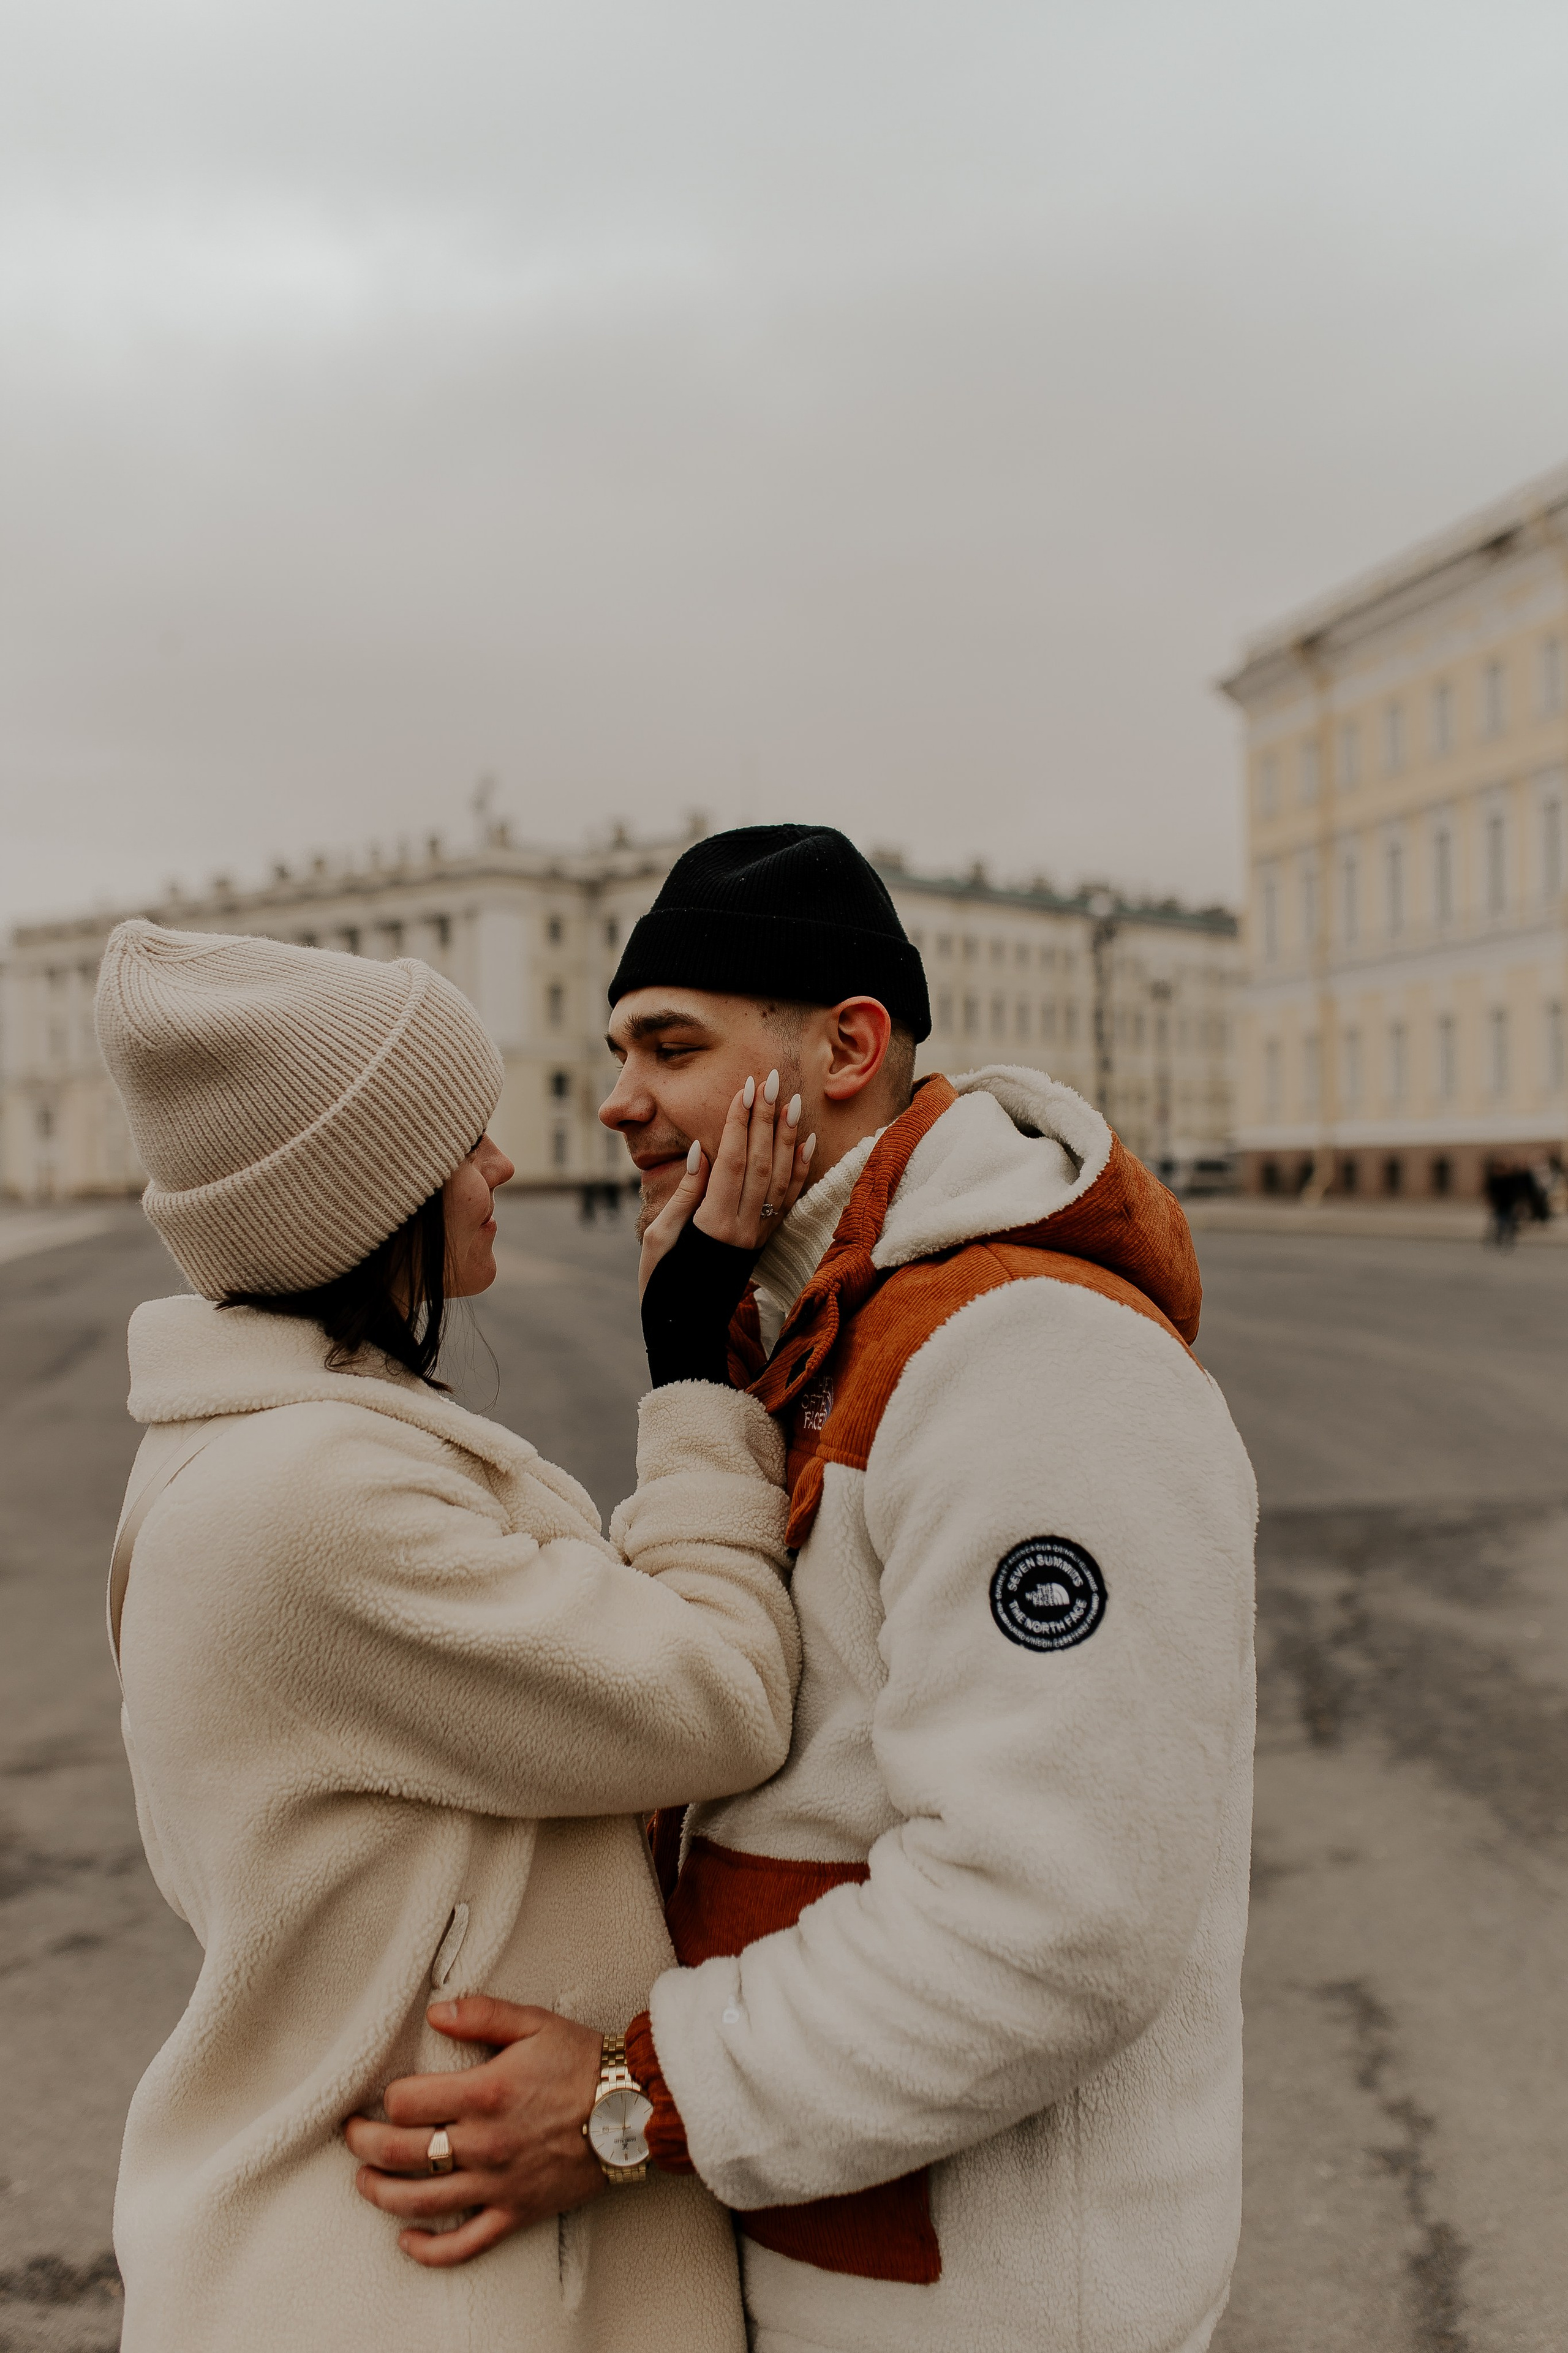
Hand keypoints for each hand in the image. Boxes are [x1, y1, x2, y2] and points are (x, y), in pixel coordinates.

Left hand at [345, 1999, 604, 2266]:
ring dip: (381, 2193)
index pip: (407, 2104)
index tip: (384, 2093)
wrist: (634, 2109)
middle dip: (364, 2144)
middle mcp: (485, 2143)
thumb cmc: (584, 2063)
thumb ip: (481, 2014)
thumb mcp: (535, 2022)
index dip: (387, 2097)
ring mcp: (498, 2183)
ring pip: (422, 2201)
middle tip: (351, 2135)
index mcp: (486, 2093)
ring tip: (364, 2180)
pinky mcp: (515, 2212)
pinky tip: (407, 2241)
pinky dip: (429, 2250)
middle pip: (401, 2154)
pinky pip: (465, 2244)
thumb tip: (434, 2013)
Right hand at [638, 1071, 814, 1299]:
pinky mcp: (765, 1240)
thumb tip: (701, 1152)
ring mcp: (758, 1234)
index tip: (744, 1089)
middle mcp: (742, 1227)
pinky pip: (787, 1201)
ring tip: (790, 1100)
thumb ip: (685, 1194)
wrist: (685, 1328)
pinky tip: (804, 1142)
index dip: (738, 1123)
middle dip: (765, 1117)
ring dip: (786, 1136)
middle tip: (770, 1078)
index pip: (731, 1162)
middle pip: (759, 1162)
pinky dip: (798, 1169)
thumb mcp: (660, 1237)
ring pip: (778, 1177)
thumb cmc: (662, 1282)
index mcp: (712, 1223)